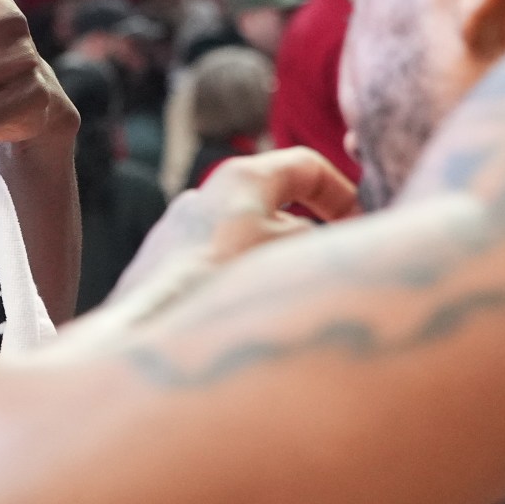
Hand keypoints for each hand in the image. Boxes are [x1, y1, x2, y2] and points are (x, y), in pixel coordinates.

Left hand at [109, 147, 357, 308]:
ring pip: (243, 245)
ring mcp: (175, 235)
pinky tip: (246, 322)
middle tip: (332, 271)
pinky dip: (236, 288)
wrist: (142, 336)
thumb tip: (328, 245)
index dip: (343, 194)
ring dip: (274, 268)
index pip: (305, 166)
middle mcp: (201, 198)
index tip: (362, 226)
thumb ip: (328, 241)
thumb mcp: (304, 256)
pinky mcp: (158, 274)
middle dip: (311, 239)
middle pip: (275, 208)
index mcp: (240, 179)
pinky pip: (211, 273)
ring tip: (291, 304)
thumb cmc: (230, 287)